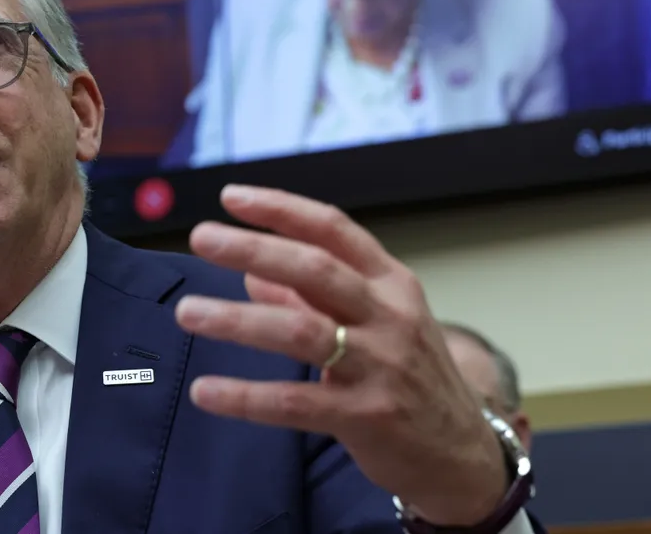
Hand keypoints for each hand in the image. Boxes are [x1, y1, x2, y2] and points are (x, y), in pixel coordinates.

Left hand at [175, 185, 506, 525]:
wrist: (462, 454)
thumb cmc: (409, 378)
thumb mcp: (373, 324)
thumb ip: (310, 297)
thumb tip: (251, 270)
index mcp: (390, 283)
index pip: (333, 230)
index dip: (281, 209)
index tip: (230, 196)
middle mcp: (389, 316)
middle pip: (315, 269)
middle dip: (254, 247)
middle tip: (202, 237)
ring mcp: (381, 366)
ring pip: (300, 331)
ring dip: (238, 319)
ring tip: (188, 312)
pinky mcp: (366, 417)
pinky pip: (294, 403)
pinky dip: (245, 396)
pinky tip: (206, 390)